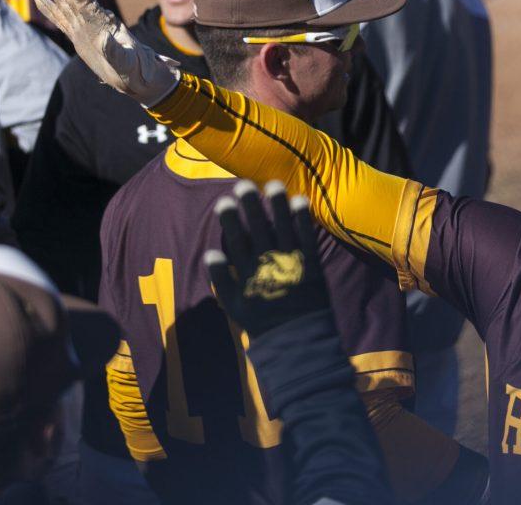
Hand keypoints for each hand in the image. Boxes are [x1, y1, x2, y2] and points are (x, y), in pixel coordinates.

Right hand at [35, 0, 178, 105]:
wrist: (140, 79)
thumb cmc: (137, 70)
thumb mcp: (128, 62)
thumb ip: (116, 51)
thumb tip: (105, 39)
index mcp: (104, 22)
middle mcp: (94, 20)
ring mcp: (86, 28)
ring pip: (65, 1)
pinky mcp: (80, 38)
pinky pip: (62, 20)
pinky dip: (50, 9)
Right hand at [205, 180, 330, 337]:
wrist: (296, 337)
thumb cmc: (261, 319)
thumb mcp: (233, 305)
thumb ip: (220, 279)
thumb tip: (209, 252)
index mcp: (248, 273)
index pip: (236, 240)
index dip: (229, 220)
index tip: (224, 201)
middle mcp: (269, 264)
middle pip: (258, 228)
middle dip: (250, 205)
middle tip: (243, 184)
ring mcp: (292, 262)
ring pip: (283, 227)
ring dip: (278, 204)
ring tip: (273, 184)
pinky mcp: (312, 263)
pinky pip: (307, 236)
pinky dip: (303, 218)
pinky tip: (300, 200)